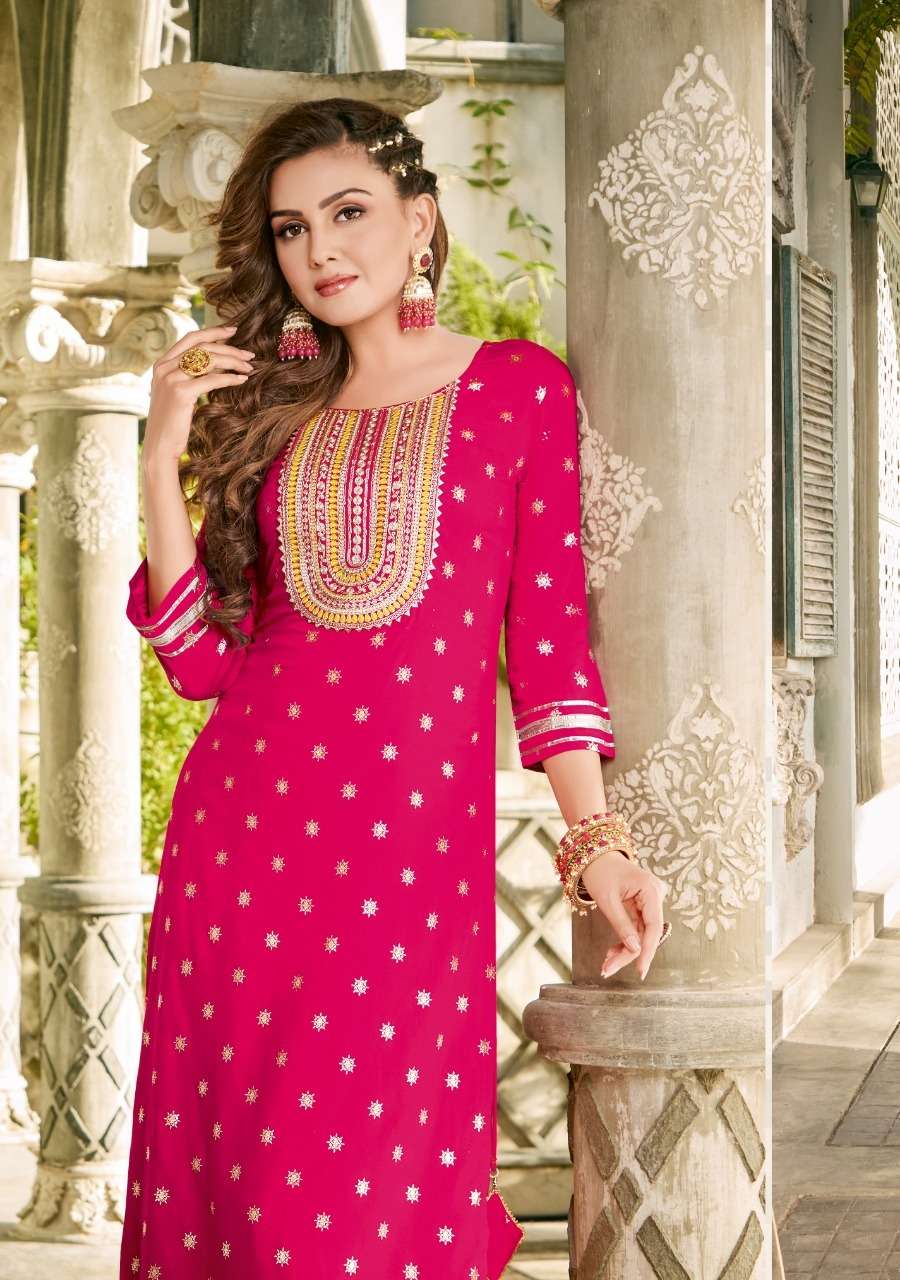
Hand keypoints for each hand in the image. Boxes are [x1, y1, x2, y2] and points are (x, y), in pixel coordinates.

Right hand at [143, 323, 256, 463]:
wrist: (160, 447)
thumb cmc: (172, 423)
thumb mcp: (177, 393)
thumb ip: (188, 375)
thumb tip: (217, 362)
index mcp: (161, 364)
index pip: (191, 339)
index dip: (213, 332)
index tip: (233, 331)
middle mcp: (163, 367)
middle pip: (203, 347)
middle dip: (229, 348)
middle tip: (250, 354)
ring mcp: (170, 378)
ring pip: (209, 360)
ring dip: (233, 362)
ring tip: (249, 367)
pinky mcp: (180, 392)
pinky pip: (212, 380)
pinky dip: (230, 378)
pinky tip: (242, 380)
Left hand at [578, 849, 668, 980]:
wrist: (594, 855)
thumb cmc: (599, 872)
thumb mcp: (607, 900)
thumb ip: (621, 925)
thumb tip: (634, 949)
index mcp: (650, 890)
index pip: (653, 926)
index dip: (647, 950)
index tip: (640, 971)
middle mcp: (655, 895)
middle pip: (647, 933)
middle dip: (629, 954)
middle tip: (608, 970)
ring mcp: (650, 901)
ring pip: (641, 934)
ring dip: (625, 951)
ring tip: (606, 965)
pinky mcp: (642, 905)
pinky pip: (637, 928)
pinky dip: (624, 941)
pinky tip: (611, 953)